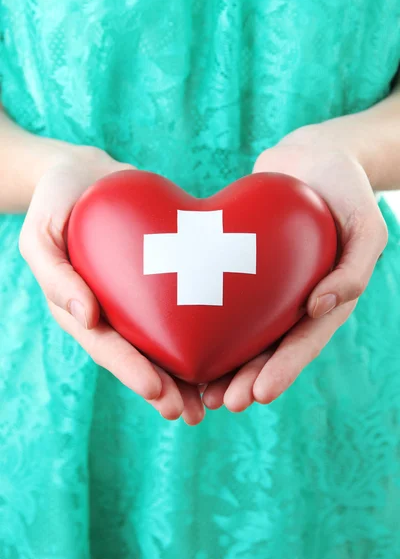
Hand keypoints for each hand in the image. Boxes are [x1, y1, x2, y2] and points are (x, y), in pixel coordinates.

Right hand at [19, 146, 204, 424]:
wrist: (88, 174)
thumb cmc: (57, 201)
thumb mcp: (41, 233)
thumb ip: (55, 274)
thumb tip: (85, 317)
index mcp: (79, 306)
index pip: (106, 345)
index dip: (130, 370)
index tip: (158, 392)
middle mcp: (110, 309)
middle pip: (137, 354)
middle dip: (162, 386)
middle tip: (189, 413)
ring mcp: (135, 297)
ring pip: (162, 340)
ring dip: (185, 372)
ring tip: (210, 401)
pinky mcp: (161, 278)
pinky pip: (180, 306)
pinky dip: (200, 331)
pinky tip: (226, 351)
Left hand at [202, 127, 387, 411]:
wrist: (311, 156)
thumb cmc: (344, 187)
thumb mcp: (366, 225)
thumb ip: (354, 268)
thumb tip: (322, 307)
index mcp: (327, 297)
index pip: (304, 341)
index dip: (283, 370)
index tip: (258, 394)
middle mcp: (296, 298)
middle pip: (271, 347)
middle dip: (248, 378)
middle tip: (222, 403)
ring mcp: (269, 285)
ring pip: (244, 330)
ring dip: (226, 362)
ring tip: (201, 389)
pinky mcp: (241, 266)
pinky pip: (224, 296)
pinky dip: (208, 320)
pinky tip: (184, 336)